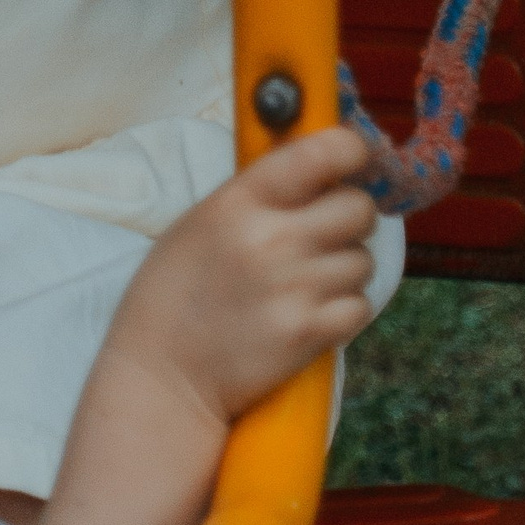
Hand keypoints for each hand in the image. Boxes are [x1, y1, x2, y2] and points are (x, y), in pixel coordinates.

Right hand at [110, 128, 378, 429]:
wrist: (162, 373)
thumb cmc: (174, 294)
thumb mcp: (200, 223)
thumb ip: (256, 194)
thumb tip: (317, 165)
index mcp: (238, 202)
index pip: (322, 153)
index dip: (350, 151)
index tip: (353, 159)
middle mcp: (271, 238)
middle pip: (359, 207)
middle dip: (349, 218)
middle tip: (324, 232)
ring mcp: (294, 287)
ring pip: (363, 260)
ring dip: (343, 269)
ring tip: (302, 282)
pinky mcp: (310, 332)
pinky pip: (360, 306)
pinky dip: (343, 310)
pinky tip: (308, 312)